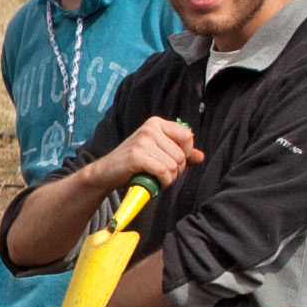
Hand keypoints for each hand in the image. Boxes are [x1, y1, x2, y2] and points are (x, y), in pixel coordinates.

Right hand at [85, 116, 202, 195]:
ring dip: (169, 178)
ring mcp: (142, 141)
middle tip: (162, 175)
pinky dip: (163, 182)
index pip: (187, 136)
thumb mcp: (158, 154)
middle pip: (181, 154)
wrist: (106, 174)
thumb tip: (201, 156)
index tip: (173, 162)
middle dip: (176, 170)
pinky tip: (155, 183)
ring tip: (156, 179)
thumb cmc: (133, 165)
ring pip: (174, 165)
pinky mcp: (136, 156)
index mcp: (156, 123)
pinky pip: (163, 171)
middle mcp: (150, 128)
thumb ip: (180, 154)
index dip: (186, 154)